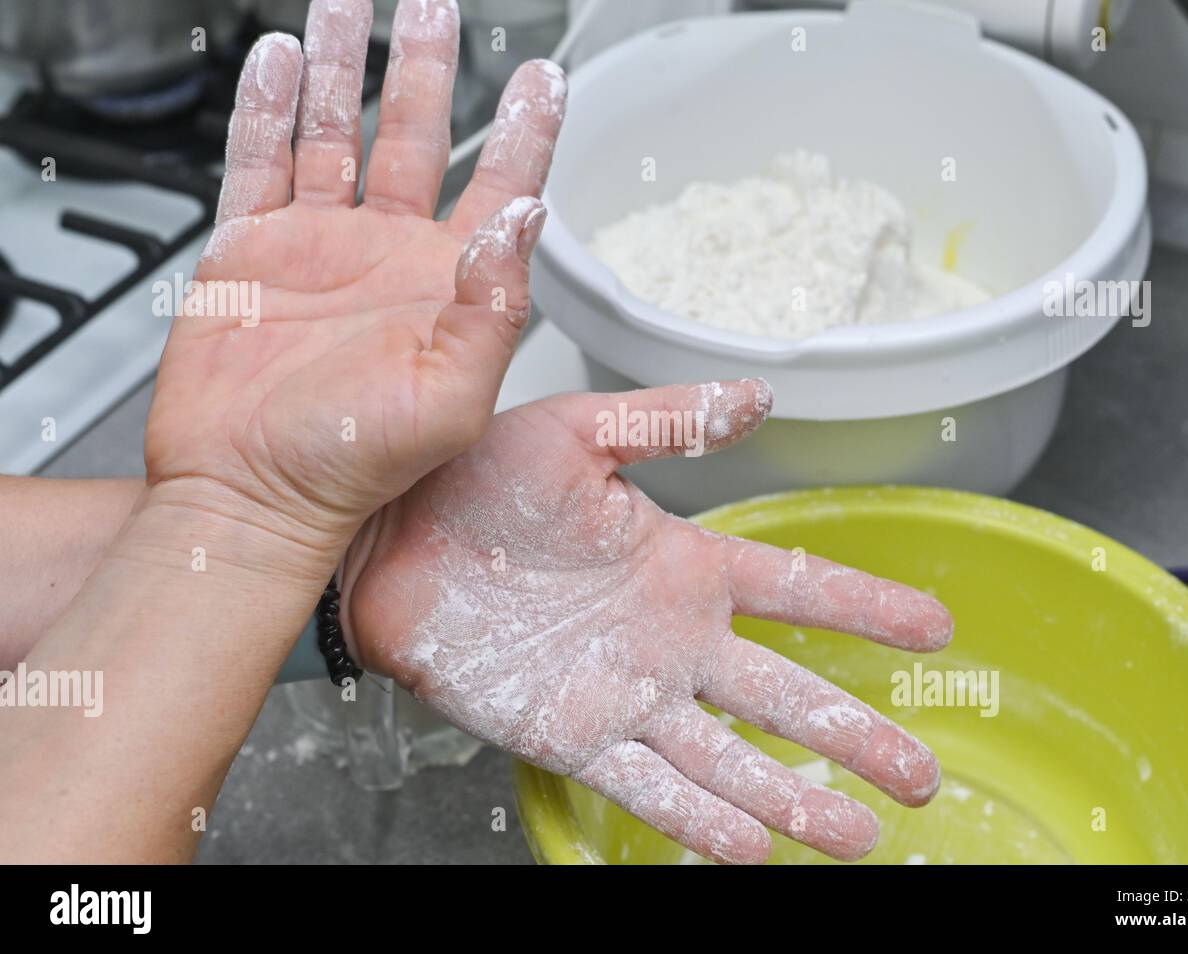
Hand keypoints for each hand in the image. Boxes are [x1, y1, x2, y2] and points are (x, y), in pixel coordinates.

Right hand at [145, 0, 565, 554]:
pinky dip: (268, 107)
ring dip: (346, 65)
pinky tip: (281, 60)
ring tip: (353, 5)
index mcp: (447, 287)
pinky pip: (260, 159)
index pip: (502, 186)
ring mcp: (319, 246)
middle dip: (430, 69)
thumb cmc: (352, 469)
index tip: (548, 78)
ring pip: (338, 130)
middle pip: (419, 136)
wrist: (250, 495)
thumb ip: (496, 308)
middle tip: (437, 10)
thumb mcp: (454, 401)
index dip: (527, 130)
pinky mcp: (251, 247)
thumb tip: (525, 216)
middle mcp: (387, 256)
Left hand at [344, 382, 954, 863]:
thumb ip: (669, 422)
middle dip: (857, 734)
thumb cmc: (476, 475)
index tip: (939, 629)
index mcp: (682, 563)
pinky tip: (752, 849)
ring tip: (857, 837)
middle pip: (785, 696)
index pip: (797, 588)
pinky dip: (700, 819)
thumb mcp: (580, 433)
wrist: (387, 535)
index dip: (869, 607)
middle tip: (922, 777)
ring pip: (731, 758)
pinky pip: (649, 784)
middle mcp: (670, 639)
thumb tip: (762, 398)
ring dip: (797, 799)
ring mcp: (628, 694)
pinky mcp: (574, 735)